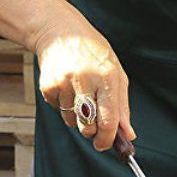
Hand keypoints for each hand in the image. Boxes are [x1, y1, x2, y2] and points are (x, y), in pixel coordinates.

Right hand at [31, 12, 133, 150]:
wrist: (60, 31)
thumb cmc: (93, 54)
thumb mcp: (116, 74)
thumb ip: (122, 107)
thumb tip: (128, 135)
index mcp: (106, 77)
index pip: (109, 120)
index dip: (108, 139)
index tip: (106, 145)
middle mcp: (84, 80)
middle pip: (88, 126)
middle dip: (92, 132)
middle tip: (94, 124)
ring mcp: (64, 83)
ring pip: (72, 121)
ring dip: (77, 117)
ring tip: (80, 94)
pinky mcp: (48, 86)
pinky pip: (58, 110)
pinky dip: (64, 105)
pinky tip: (67, 87)